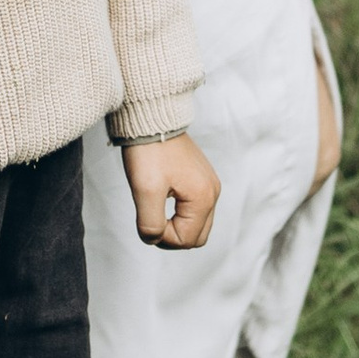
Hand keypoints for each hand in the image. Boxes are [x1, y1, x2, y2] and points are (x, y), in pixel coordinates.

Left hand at [120, 132, 218, 249]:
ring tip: (154, 210)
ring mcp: (209, 184)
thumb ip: (151, 224)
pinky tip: (162, 200)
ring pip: (197, 224)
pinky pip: (195, 208)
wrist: (150, 118)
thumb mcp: (145, 191)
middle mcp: (213, 192)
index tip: (145, 220)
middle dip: (173, 236)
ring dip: (176, 225)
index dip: (163, 238)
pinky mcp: (200, 177)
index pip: (187, 240)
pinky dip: (179, 213)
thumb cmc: (149, 151)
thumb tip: (153, 239)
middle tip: (150, 222)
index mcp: (203, 197)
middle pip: (197, 237)